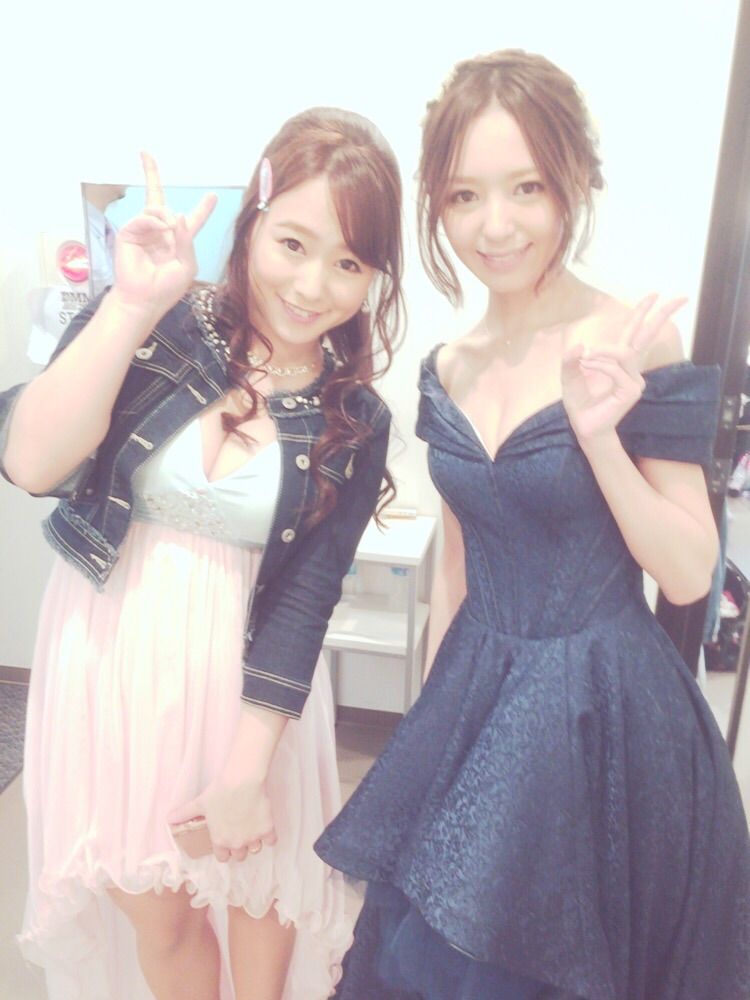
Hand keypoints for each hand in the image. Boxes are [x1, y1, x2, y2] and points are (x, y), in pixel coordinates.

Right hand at [111, 152, 216, 318]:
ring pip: (156, 207)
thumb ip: (186, 240)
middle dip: (151, 174)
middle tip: (146, 154)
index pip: (192, 220)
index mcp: (179, 241)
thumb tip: (176, 213)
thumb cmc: (167, 288)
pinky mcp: (130, 232)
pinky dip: (154, 221)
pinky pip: (144, 217)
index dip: (203, 208)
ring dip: (165, 216)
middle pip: (158, 198)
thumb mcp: (187, 265)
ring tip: (168, 231)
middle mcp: (161, 231)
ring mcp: (144, 230)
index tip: (213, 195)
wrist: (144, 299)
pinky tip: (160, 230)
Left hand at [168, 778, 276, 863]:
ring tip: (252, 830)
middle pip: (239, 857)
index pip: (222, 858)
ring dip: (254, 843)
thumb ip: (184, 814)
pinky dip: (269, 836)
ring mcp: (253, 838)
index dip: (224, 851)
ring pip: (255, 850)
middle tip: (239, 834)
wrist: (242, 781)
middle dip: (239, 848)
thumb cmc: (219, 791)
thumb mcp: (199, 803)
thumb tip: (168, 819)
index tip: (225, 842)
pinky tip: (265, 827)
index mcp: (220, 840)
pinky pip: (271, 841)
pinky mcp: (267, 830)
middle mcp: (236, 844)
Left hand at [561, 293, 685, 443]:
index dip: (642, 312)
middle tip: (681, 297)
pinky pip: (615, 369)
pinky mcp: (632, 390)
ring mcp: (634, 379)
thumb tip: (578, 345)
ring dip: (602, 351)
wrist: (584, 426)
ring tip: (585, 358)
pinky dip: (600, 365)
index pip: (635, 332)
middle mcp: (631, 368)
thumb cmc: (580, 402)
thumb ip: (570, 360)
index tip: (655, 294)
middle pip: (648, 335)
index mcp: (619, 361)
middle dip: (662, 314)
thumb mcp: (569, 376)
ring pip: (623, 353)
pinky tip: (588, 367)